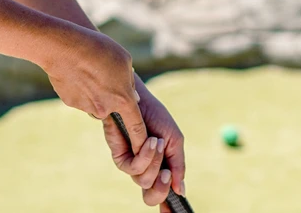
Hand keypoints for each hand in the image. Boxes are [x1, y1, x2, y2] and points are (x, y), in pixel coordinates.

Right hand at [43, 27, 147, 152]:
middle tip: (104, 74)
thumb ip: (130, 82)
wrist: (64, 48)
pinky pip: (79, 98)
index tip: (145, 147)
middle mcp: (105, 108)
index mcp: (123, 99)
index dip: (141, 139)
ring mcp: (86, 107)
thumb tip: (133, 97)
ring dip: (94, 91)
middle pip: (112, 108)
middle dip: (111, 97)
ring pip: (95, 102)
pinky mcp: (70, 102)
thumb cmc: (99, 49)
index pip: (136, 126)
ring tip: (88, 68)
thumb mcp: (124, 60)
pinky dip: (79, 88)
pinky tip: (75, 71)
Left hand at [101, 76, 185, 211]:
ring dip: (154, 162)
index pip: (164, 193)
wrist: (137, 99)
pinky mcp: (120, 157)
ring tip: (156, 141)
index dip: (168, 208)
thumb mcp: (174, 140)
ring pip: (144, 182)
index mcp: (161, 167)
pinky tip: (149, 141)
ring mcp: (133, 164)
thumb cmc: (155, 116)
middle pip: (151, 196)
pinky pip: (132, 169)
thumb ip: (178, 165)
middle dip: (161, 189)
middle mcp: (146, 169)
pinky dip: (144, 156)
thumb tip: (180, 190)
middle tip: (167, 174)